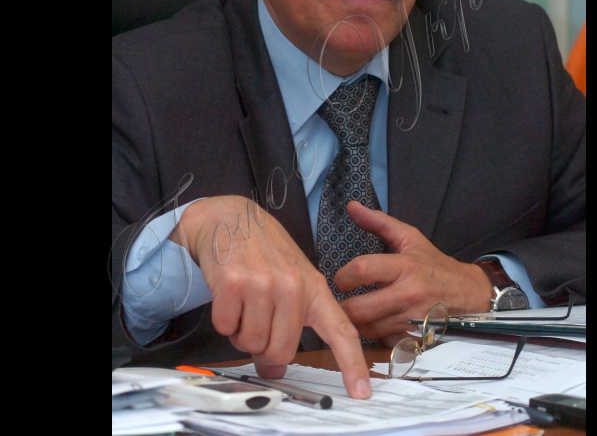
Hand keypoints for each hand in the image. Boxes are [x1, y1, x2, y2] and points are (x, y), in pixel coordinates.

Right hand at [171, 196, 370, 398]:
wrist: (232, 218)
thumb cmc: (265, 251)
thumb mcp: (293, 276)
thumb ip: (291, 320)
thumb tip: (275, 368)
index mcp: (314, 287)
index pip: (340, 329)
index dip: (352, 363)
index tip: (361, 391)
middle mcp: (293, 286)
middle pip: (280, 350)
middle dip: (263, 346)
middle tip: (257, 319)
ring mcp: (263, 284)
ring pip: (250, 343)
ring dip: (240, 330)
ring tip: (244, 300)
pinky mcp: (233, 283)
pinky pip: (225, 327)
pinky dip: (223, 318)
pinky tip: (229, 293)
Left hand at [335, 201, 493, 345]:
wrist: (469, 294)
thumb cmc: (434, 264)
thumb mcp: (410, 238)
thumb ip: (379, 222)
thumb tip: (351, 206)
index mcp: (405, 266)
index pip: (364, 269)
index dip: (343, 276)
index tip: (341, 279)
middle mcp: (408, 294)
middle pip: (359, 308)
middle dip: (342, 307)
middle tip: (339, 301)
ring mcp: (411, 319)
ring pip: (367, 329)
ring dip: (354, 323)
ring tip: (352, 313)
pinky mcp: (414, 338)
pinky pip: (382, 342)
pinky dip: (373, 335)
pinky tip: (372, 325)